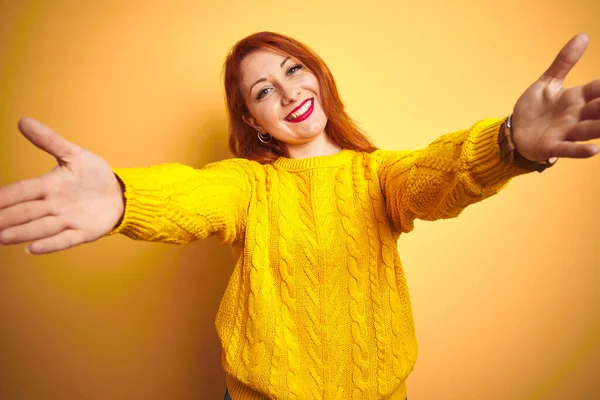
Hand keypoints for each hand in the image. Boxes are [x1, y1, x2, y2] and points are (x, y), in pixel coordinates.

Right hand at [0, 118, 123, 254]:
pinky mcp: (83, 233)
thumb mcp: (74, 155)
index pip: (21, 191)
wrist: (120, 193)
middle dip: (6, 217)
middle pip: (26, 212)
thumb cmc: (94, 174)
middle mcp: (54, 205)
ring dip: (22, 232)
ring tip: (2, 237)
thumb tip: (23, 120)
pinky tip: (33, 249)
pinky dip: (50, 244)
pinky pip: (64, 239)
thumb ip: (49, 141)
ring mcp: (67, 220)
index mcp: (49, 186)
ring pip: (41, 227)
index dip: (5, 196)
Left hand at [511, 33, 599, 161]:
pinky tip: (594, 150)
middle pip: (599, 109)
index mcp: (577, 98)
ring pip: (589, 129)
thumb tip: (584, 35)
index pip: (599, 89)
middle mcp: (576, 116)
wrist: (514, 132)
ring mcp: (565, 132)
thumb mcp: (547, 83)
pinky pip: (568, 149)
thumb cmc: (535, 108)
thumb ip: (564, 62)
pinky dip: (580, 150)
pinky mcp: (551, 146)